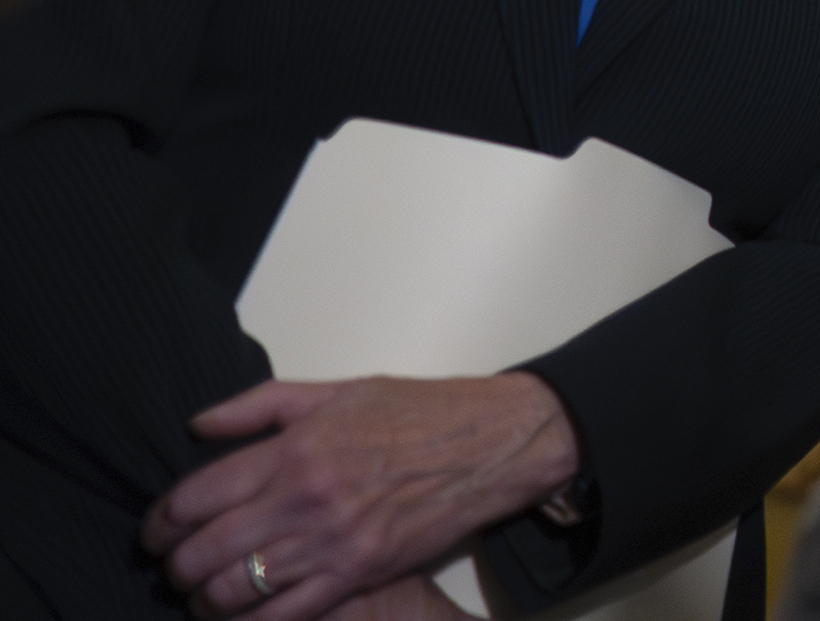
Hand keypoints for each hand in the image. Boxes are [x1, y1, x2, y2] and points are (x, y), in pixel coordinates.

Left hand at [146, 375, 578, 620]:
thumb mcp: (338, 390)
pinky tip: (243, 616)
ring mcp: (330, 541)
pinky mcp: (357, 573)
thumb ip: (261, 406)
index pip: (193, 498)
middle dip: (175, 569)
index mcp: (294, 449)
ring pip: (233, 592)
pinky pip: (283, 616)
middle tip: (175, 569)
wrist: (494, 441)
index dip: (160, 523)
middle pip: (203, 552)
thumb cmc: (419, 412)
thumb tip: (199, 427)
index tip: (157, 532)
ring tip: (205, 597)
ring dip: (205, 602)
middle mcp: (304, 498)